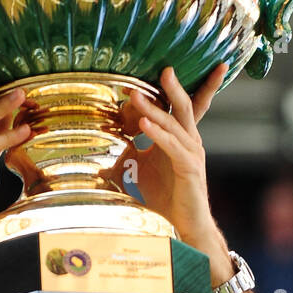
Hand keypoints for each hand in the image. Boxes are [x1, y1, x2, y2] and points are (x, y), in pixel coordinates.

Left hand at [115, 63, 227, 253]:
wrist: (184, 226)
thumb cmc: (167, 198)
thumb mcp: (140, 172)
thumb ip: (126, 157)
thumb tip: (100, 158)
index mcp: (181, 138)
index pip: (184, 106)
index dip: (181, 87)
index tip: (168, 66)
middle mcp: (190, 142)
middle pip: (184, 106)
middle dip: (173, 87)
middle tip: (163, 67)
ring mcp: (193, 154)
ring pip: (175, 124)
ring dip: (154, 109)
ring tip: (135, 95)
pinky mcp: (189, 169)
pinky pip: (173, 146)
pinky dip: (158, 133)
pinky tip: (143, 124)